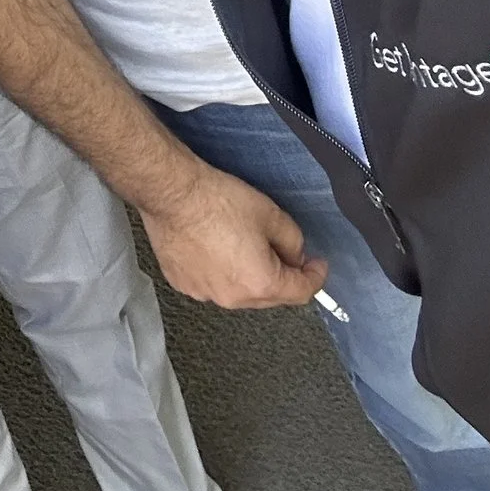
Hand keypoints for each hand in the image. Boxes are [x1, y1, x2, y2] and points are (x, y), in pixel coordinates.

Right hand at [139, 164, 326, 309]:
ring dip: (247, 275)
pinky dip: (218, 272)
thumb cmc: (218, 201)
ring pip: (238, 291)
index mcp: (261, 283)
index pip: (301, 292)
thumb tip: (293, 256)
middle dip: (280, 276)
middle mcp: (233, 297)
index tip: (316, 265)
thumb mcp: (273, 215)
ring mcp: (204, 293)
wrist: (172, 193)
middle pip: (269, 296)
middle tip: (279, 249)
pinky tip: (212, 248)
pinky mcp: (182, 283)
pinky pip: (211, 284)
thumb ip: (294, 242)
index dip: (315, 276)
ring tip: (238, 244)